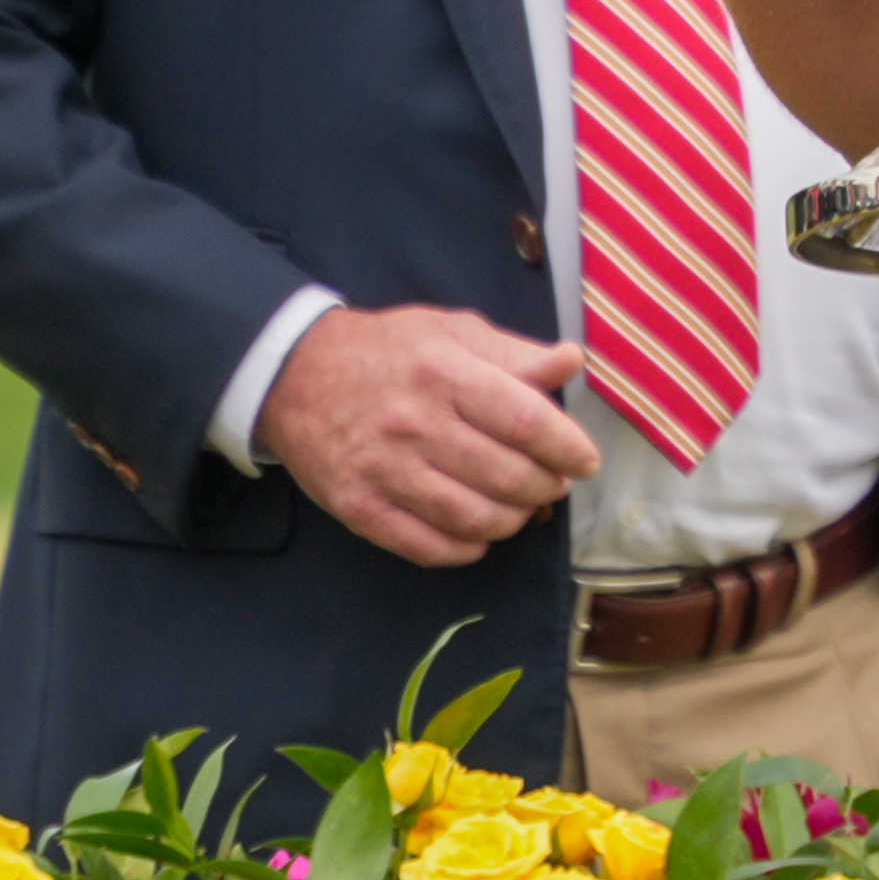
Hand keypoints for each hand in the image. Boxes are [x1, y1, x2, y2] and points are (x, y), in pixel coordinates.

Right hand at [254, 305, 601, 569]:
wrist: (293, 374)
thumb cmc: (388, 351)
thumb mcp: (451, 331)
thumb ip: (513, 353)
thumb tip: (570, 362)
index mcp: (444, 373)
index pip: (524, 421)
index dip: (567, 448)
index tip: (586, 462)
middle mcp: (413, 424)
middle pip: (506, 477)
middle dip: (546, 488)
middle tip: (553, 484)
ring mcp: (382, 470)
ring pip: (473, 518)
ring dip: (512, 521)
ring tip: (521, 508)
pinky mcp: (358, 507)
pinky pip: (428, 546)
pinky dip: (467, 548)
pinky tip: (479, 533)